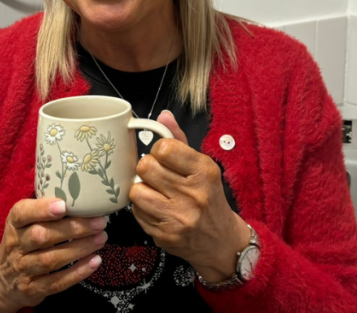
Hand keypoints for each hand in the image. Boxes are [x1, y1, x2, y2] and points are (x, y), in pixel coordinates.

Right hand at [0, 198, 106, 311]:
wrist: (0, 280)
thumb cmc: (21, 243)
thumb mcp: (23, 224)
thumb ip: (43, 211)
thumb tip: (80, 192)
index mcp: (14, 224)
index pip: (22, 214)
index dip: (42, 209)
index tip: (64, 205)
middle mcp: (15, 246)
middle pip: (42, 236)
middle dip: (73, 229)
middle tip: (99, 221)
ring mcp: (23, 269)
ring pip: (51, 260)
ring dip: (80, 248)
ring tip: (101, 238)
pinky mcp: (33, 289)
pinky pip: (56, 282)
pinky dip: (78, 272)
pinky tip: (95, 261)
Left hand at [129, 111, 250, 282]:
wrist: (220, 241)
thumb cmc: (209, 198)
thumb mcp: (202, 167)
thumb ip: (179, 141)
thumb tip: (163, 115)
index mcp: (203, 171)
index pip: (164, 148)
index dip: (158, 151)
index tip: (164, 158)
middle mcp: (192, 194)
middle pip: (146, 167)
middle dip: (147, 169)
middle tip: (157, 176)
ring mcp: (177, 218)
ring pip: (136, 191)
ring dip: (142, 190)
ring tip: (155, 193)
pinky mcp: (164, 235)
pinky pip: (136, 213)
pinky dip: (142, 209)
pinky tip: (156, 209)